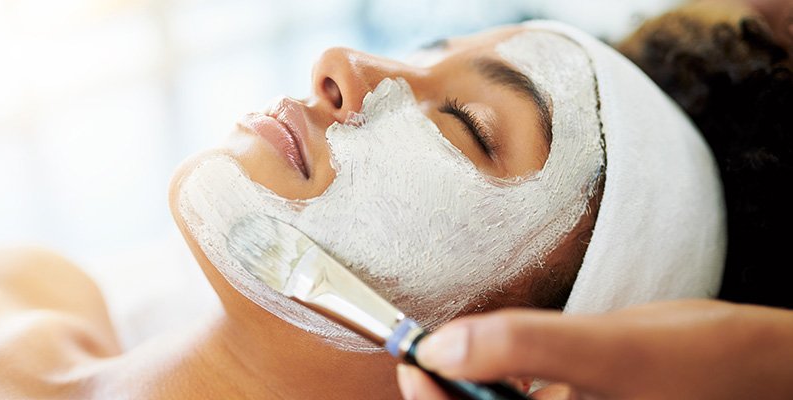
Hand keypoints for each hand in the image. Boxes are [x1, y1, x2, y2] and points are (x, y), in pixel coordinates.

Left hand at [396, 299, 792, 399]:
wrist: (766, 369)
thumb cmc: (706, 363)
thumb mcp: (615, 350)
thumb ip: (528, 346)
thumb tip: (443, 346)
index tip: (413, 359)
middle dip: (448, 396)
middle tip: (424, 355)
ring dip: (470, 391)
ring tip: (446, 357)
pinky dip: (504, 388)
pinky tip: (498, 366)